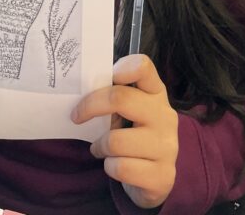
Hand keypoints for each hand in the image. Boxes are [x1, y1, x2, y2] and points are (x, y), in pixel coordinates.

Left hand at [72, 54, 178, 208]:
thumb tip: (80, 91)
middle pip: (120, 98)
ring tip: (101, 148)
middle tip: (77, 116)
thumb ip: (114, 96)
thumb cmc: (133, 134)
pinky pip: (121, 168)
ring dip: (100, 146)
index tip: (107, 77)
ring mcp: (167, 147)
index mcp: (156, 93)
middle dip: (91, 107)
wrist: (155, 178)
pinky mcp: (162, 175)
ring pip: (116, 140)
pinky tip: (115, 165)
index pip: (143, 67)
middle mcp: (165, 116)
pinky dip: (110, 167)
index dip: (123, 67)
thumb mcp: (128, 111)